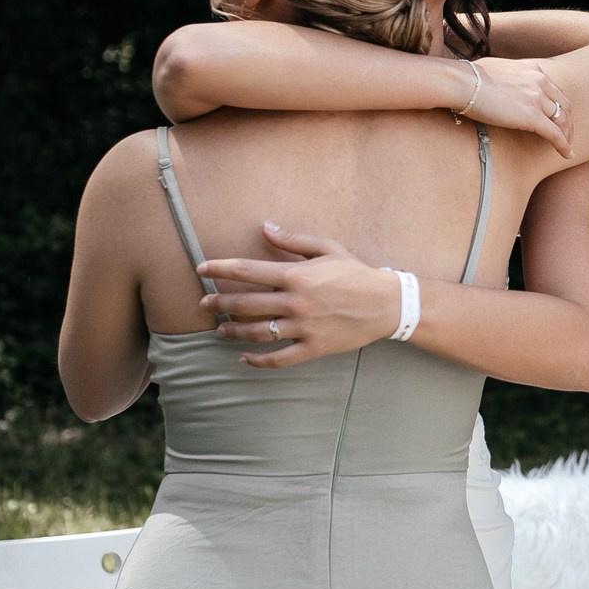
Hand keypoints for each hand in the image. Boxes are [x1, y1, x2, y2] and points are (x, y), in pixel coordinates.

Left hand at [195, 225, 402, 368]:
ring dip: (232, 331)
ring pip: (256, 333)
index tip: (201, 268)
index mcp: (296, 275)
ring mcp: (303, 328)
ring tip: (220, 329)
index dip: (220, 268)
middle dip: (219, 303)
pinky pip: (278, 358)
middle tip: (205, 303)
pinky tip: (244, 358)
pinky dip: (258, 361)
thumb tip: (265, 227)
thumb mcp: (327, 249)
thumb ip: (293, 240)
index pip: (246, 270)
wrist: (387, 304)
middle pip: (244, 304)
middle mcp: (295, 302)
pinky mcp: (313, 348)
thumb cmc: (356, 273)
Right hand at [456, 56, 574, 156]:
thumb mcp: (493, 70)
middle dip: (568, 121)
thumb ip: (502, 76)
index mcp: (532, 70)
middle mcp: (540, 82)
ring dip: (567, 135)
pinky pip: (555, 134)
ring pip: (562, 120)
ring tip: (568, 147)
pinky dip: (563, 146)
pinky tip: (567, 155)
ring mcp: (538, 99)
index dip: (559, 105)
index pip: (554, 90)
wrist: (463, 83)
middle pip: (564, 104)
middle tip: (568, 133)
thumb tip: (490, 80)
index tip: (558, 115)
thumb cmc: (468, 77)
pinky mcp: (533, 117)